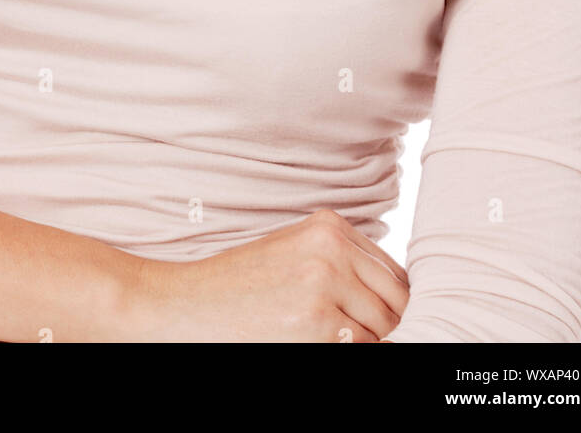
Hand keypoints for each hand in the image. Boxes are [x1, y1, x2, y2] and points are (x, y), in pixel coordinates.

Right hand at [125, 209, 408, 341]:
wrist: (183, 307)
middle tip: (354, 336)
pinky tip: (319, 345)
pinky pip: (361, 349)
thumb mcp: (292, 254)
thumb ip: (341, 263)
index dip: (391, 305)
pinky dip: (350, 352)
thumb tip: (394, 297)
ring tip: (328, 340)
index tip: (378, 322)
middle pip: (397, 301)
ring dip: (367, 343)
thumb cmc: (237, 287)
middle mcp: (331, 249)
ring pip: (385, 330)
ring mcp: (325, 287)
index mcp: (328, 227)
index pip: (394, 273)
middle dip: (386, 326)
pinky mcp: (316, 326)